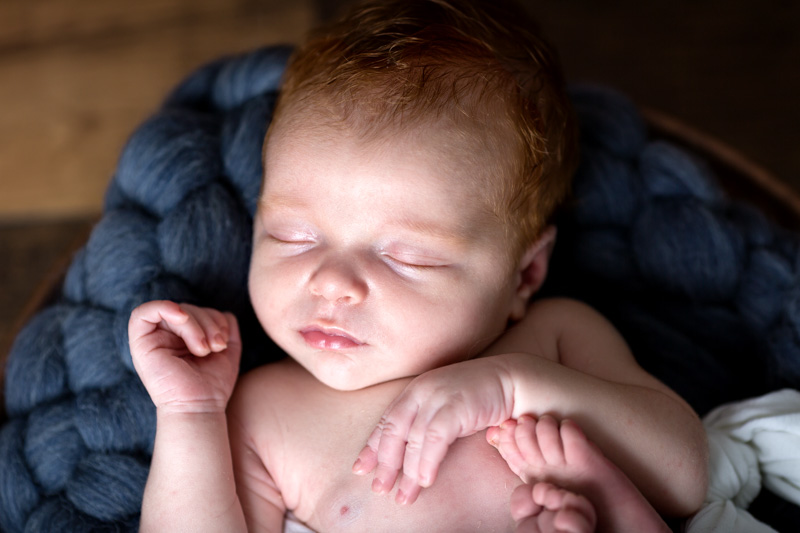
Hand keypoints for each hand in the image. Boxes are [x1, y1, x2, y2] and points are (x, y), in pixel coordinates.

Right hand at [129, 300, 241, 413]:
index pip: (198, 311)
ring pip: (174, 309)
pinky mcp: (141, 345)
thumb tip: (224, 313)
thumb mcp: (227, 350)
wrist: (200, 407)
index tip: (223, 339)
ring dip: (196, 324)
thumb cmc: (213, 384)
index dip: (214, 317)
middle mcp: (167, 337)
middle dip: (208, 323)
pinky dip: (164, 307)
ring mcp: (153, 340)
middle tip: (216, 346)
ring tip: (206, 350)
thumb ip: (226, 328)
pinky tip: (182, 318)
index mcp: (183, 338)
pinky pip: (142, 313)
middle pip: (188, 308)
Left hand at [352, 357, 514, 504]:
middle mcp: (421, 391)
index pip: (387, 421)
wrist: (512, 381)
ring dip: (407, 471)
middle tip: (380, 488)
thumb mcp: (445, 406)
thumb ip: (425, 422)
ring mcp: (438, 397)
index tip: (361, 469)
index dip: (372, 446)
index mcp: (415, 390)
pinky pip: (435, 439)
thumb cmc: (480, 397)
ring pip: (413, 439)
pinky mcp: (455, 405)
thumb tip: (408, 455)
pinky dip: (427, 462)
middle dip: (385, 463)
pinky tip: (426, 480)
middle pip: (393, 430)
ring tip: (405, 495)